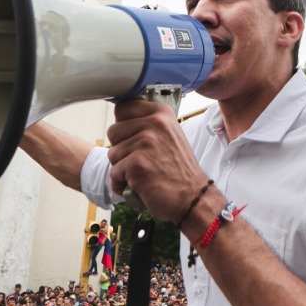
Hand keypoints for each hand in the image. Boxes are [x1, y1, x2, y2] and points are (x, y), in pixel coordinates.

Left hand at [106, 99, 207, 222]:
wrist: (193, 197)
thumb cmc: (179, 170)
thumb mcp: (170, 135)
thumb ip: (148, 123)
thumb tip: (121, 118)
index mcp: (161, 113)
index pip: (123, 108)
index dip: (122, 125)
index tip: (131, 137)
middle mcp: (154, 123)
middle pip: (113, 131)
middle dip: (121, 149)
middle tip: (141, 161)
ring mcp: (145, 142)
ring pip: (112, 153)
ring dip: (122, 168)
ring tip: (142, 174)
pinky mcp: (136, 163)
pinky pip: (114, 173)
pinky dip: (121, 184)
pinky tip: (138, 186)